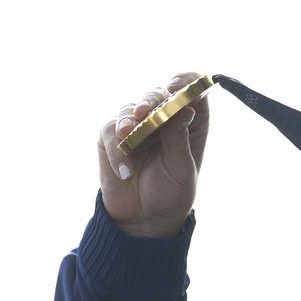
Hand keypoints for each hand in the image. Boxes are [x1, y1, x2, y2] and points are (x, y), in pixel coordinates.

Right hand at [97, 71, 210, 237]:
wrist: (145, 218)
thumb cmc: (172, 193)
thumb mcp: (181, 168)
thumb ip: (179, 139)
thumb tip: (185, 110)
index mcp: (188, 122)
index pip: (189, 89)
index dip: (185, 82)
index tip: (178, 88)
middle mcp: (162, 119)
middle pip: (157, 94)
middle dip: (152, 99)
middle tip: (148, 110)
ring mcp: (135, 125)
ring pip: (130, 108)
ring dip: (129, 119)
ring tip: (129, 134)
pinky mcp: (111, 138)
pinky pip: (110, 132)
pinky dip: (116, 149)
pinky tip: (125, 170)